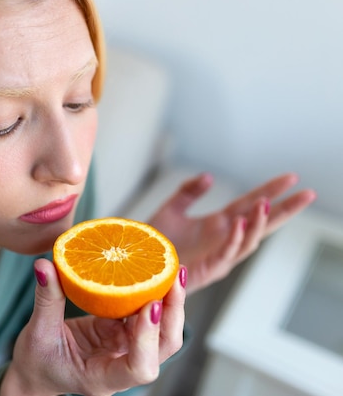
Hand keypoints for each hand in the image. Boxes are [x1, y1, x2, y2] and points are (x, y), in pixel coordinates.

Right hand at [0, 258, 186, 395]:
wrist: (37, 371)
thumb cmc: (36, 362)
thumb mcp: (37, 333)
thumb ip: (46, 300)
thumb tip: (44, 265)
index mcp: (102, 377)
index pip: (139, 368)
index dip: (148, 338)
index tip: (149, 306)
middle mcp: (121, 365)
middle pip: (163, 346)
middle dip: (172, 313)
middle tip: (174, 277)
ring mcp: (125, 349)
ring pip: (160, 330)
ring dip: (169, 301)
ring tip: (173, 270)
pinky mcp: (121, 333)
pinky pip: (142, 314)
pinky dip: (149, 294)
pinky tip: (152, 270)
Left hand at [148, 172, 315, 293]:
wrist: (137, 266)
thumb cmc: (154, 243)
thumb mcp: (172, 209)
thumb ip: (189, 192)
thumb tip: (209, 176)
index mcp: (218, 225)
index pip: (250, 205)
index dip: (270, 191)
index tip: (291, 178)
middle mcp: (224, 240)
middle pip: (262, 224)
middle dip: (285, 211)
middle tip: (307, 194)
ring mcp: (219, 256)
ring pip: (248, 240)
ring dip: (259, 223)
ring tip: (265, 203)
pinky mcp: (208, 269)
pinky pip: (226, 253)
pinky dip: (235, 238)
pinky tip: (239, 222)